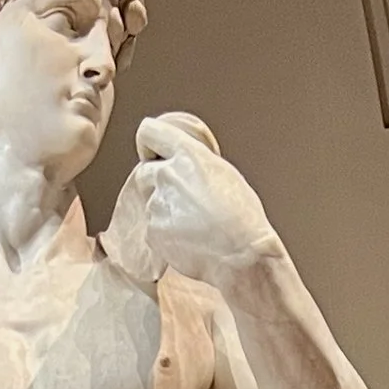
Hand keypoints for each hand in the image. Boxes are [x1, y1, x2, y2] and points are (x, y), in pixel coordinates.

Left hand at [122, 113, 276, 287]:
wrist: (241, 255)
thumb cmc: (242, 217)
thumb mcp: (224, 173)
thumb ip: (196, 163)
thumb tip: (185, 166)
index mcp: (188, 154)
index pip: (148, 133)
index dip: (148, 145)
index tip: (152, 154)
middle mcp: (167, 175)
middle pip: (145, 173)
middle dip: (157, 184)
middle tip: (182, 201)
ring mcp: (157, 204)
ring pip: (152, 204)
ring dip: (166, 212)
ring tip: (194, 226)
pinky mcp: (153, 232)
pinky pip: (154, 229)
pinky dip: (167, 235)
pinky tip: (189, 241)